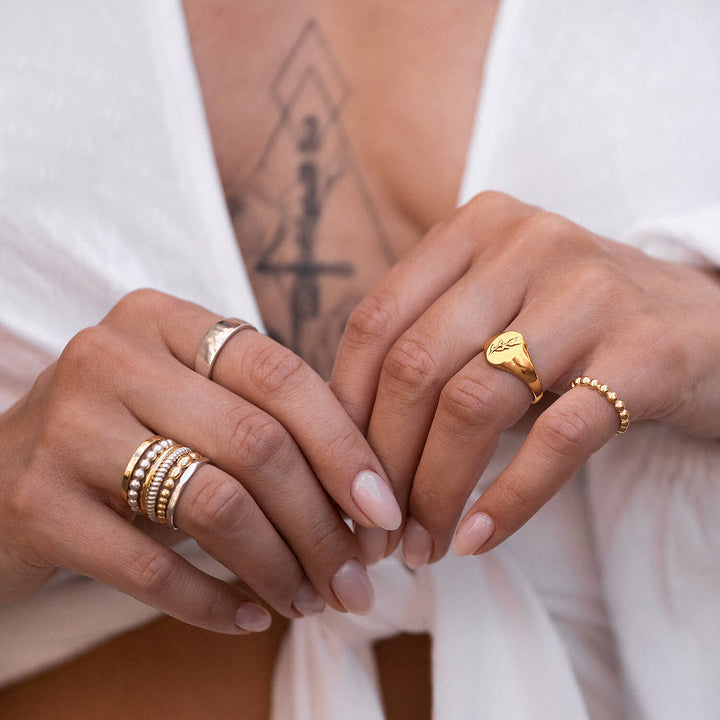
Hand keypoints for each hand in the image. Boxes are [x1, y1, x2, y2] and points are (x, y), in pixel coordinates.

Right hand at [0, 289, 400, 631]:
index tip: (384, 510)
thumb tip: (368, 497)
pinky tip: (249, 616)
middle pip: (257, 443)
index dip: (344, 446)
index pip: (282, 375)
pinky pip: (151, 566)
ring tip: (310, 601)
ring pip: (214, 503)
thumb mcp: (192, 406)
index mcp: (164, 321)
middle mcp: (113, 355)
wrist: (0, 477)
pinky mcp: (37, 501)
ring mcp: (70, 425)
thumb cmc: (126, 438)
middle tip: (355, 578)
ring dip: (279, 566)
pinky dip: (214, 602)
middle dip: (322, 524)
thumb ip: (267, 423)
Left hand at [330, 191, 719, 565]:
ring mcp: (588, 291)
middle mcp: (525, 244)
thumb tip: (349, 446)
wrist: (706, 328)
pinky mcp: (644, 351)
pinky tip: (478, 539)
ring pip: (473, 403)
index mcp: (474, 228)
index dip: (346, 411)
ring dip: (436, 490)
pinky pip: (555, 439)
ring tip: (423, 543)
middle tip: (378, 528)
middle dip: (384, 463)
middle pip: (415, 366)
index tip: (342, 478)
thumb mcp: (495, 317)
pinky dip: (508, 500)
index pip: (375, 324)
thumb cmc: (575, 331)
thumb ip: (429, 351)